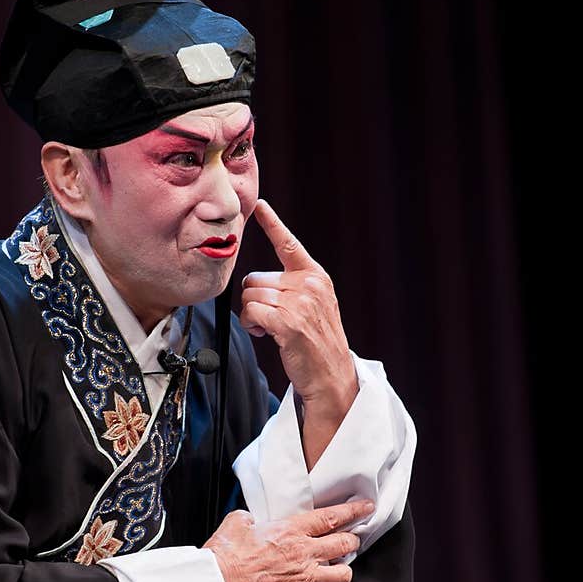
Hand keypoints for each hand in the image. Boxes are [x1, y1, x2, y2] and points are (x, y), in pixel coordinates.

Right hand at [203, 498, 373, 581]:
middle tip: (351, 541)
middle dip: (352, 541)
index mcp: (290, 531)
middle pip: (345, 544)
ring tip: (335, 570)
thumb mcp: (236, 523)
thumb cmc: (225, 556)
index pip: (332, 517)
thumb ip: (250, 518)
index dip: (353, 511)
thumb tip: (252, 520)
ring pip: (344, 575)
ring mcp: (304, 579)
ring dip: (342, 572)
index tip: (366, 508)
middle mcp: (303, 553)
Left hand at [240, 199, 356, 418]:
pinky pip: (250, 312)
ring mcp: (299, 303)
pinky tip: (264, 334)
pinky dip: (251, 325)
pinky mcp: (287, 322)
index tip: (259, 205)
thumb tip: (256, 283)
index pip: (288, 244)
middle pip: (255, 278)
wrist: (331, 376)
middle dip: (255, 300)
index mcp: (316, 277)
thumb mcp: (314, 306)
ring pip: (250, 295)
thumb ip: (293, 287)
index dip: (272, 223)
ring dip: (251, 315)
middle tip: (270, 319)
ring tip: (269, 329)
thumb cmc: (317, 344)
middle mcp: (309, 285)